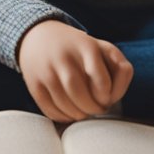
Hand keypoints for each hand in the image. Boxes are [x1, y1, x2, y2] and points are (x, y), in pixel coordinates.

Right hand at [17, 20, 133, 121]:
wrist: (38, 36)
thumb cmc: (79, 48)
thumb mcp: (101, 48)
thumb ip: (119, 65)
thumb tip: (118, 89)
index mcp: (86, 46)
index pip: (101, 81)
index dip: (107, 96)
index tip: (107, 98)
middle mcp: (64, 57)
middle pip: (79, 94)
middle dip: (92, 108)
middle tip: (97, 110)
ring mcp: (46, 70)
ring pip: (64, 103)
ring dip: (78, 115)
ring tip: (85, 113)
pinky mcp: (33, 83)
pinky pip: (49, 109)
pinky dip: (62, 117)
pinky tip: (70, 113)